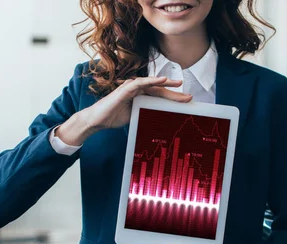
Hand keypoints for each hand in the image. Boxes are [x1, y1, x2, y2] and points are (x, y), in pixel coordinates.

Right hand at [56, 76, 191, 145]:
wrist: (97, 120)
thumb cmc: (113, 117)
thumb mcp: (134, 116)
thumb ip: (145, 113)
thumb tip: (160, 118)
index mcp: (140, 96)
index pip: (159, 96)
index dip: (172, 98)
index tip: (185, 101)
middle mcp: (136, 90)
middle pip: (159, 90)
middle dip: (174, 93)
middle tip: (189, 96)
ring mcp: (130, 88)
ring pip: (151, 84)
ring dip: (166, 84)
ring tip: (178, 84)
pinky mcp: (124, 89)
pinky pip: (140, 83)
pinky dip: (151, 81)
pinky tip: (161, 80)